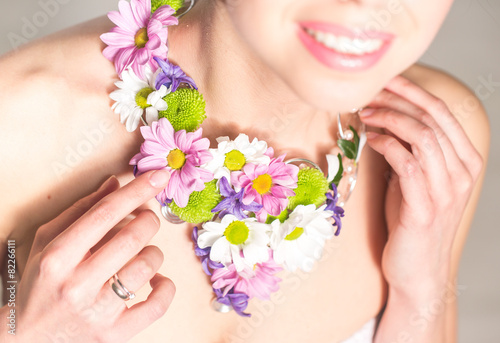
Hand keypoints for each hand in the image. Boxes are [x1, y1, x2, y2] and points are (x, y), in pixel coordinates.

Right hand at [3, 170, 173, 341]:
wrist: (30, 338)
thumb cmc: (41, 284)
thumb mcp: (47, 242)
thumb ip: (80, 211)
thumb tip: (114, 184)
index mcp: (58, 257)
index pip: (105, 213)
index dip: (136, 190)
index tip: (158, 176)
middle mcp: (76, 285)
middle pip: (132, 237)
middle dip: (148, 220)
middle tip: (146, 219)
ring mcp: (97, 312)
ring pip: (147, 266)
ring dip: (155, 252)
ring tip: (144, 252)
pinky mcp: (115, 334)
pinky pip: (158, 305)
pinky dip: (166, 286)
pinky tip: (157, 279)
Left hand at [359, 76, 482, 290]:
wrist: (416, 270)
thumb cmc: (411, 221)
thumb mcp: (413, 179)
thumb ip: (410, 150)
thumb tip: (386, 116)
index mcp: (465, 161)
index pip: (441, 110)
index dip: (411, 90)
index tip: (383, 78)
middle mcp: (462, 172)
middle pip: (431, 117)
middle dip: (396, 98)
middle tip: (367, 93)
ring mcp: (446, 191)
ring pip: (421, 135)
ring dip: (388, 119)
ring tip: (364, 114)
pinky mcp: (424, 209)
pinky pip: (407, 163)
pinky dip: (386, 144)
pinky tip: (370, 139)